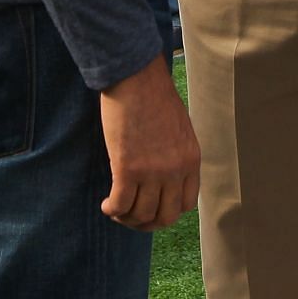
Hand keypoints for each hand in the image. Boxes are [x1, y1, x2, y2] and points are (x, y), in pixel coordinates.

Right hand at [97, 55, 199, 229]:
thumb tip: (163, 177)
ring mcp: (153, 171)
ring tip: (115, 209)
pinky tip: (106, 204)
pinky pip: (121, 205)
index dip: (167, 211)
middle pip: (165, 217)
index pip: (186, 203)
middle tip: (131, 216)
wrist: (136, 76)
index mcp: (191, 159)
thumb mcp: (178, 128)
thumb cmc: (152, 95)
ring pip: (141, 215)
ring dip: (126, 218)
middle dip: (146, 223)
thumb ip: (176, 154)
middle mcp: (176, 169)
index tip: (152, 205)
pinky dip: (112, 210)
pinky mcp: (127, 168)